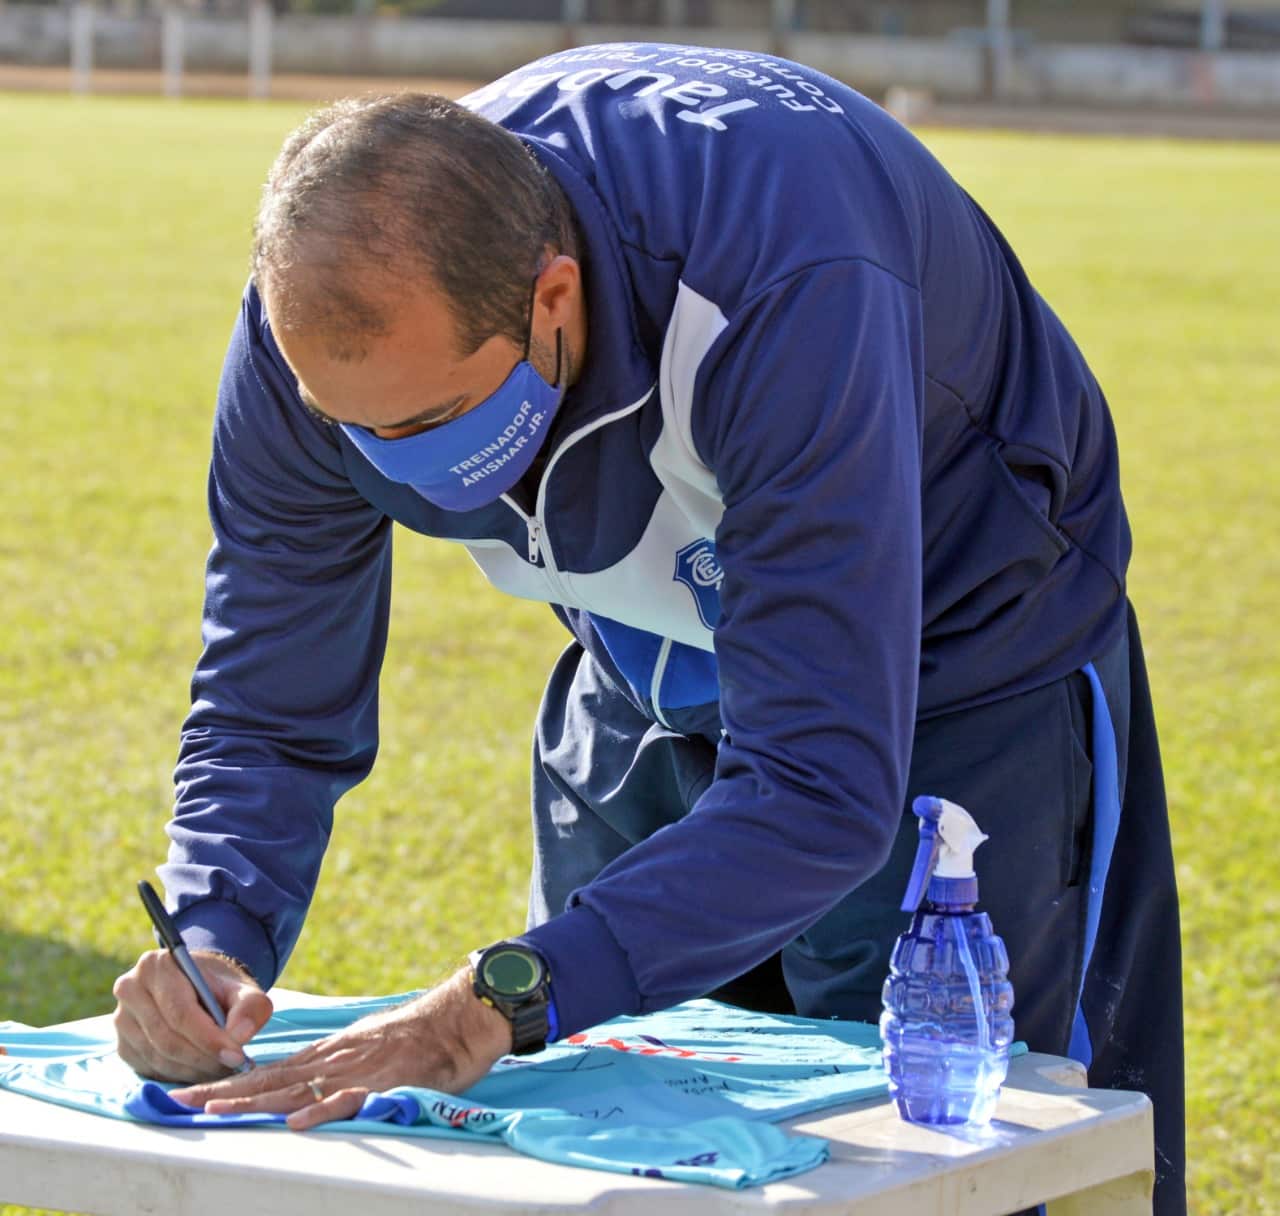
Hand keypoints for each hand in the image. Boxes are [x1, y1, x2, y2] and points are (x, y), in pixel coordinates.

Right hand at [112, 948, 272, 1082]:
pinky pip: (150, 1068)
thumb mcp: (244, 990)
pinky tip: (202, 1070)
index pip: (180, 1012)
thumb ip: (250, 1006)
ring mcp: (121, 1019)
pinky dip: (178, 1075)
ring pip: (158, 1056)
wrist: (198, 988)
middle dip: (204, 1057)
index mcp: (156, 965)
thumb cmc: (220, 988)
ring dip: (193, 1070)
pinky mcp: (123, 1045)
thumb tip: (240, 1035)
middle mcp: (130, 989)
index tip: (236, 1055)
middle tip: (233, 1067)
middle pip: (167, 1037)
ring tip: (222, 1069)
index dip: (209, 1038)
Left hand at [167, 968, 511, 1129]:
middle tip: (180, 1102)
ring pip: (296, 1088)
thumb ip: (337, 1067)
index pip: (267, 1072)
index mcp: (327, 1055)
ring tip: (215, 1112)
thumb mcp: (366, 1048)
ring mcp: (355, 1071)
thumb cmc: (416, 1037)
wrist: (456, 1018)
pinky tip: (296, 1122)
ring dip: (253, 1102)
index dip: (228, 1084)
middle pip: (268, 1080)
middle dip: (223, 1092)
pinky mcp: (383, 1082)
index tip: (190, 1094)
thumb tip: (307, 1090)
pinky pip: (349, 1098)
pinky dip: (321, 1109)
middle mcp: (332, 1061)